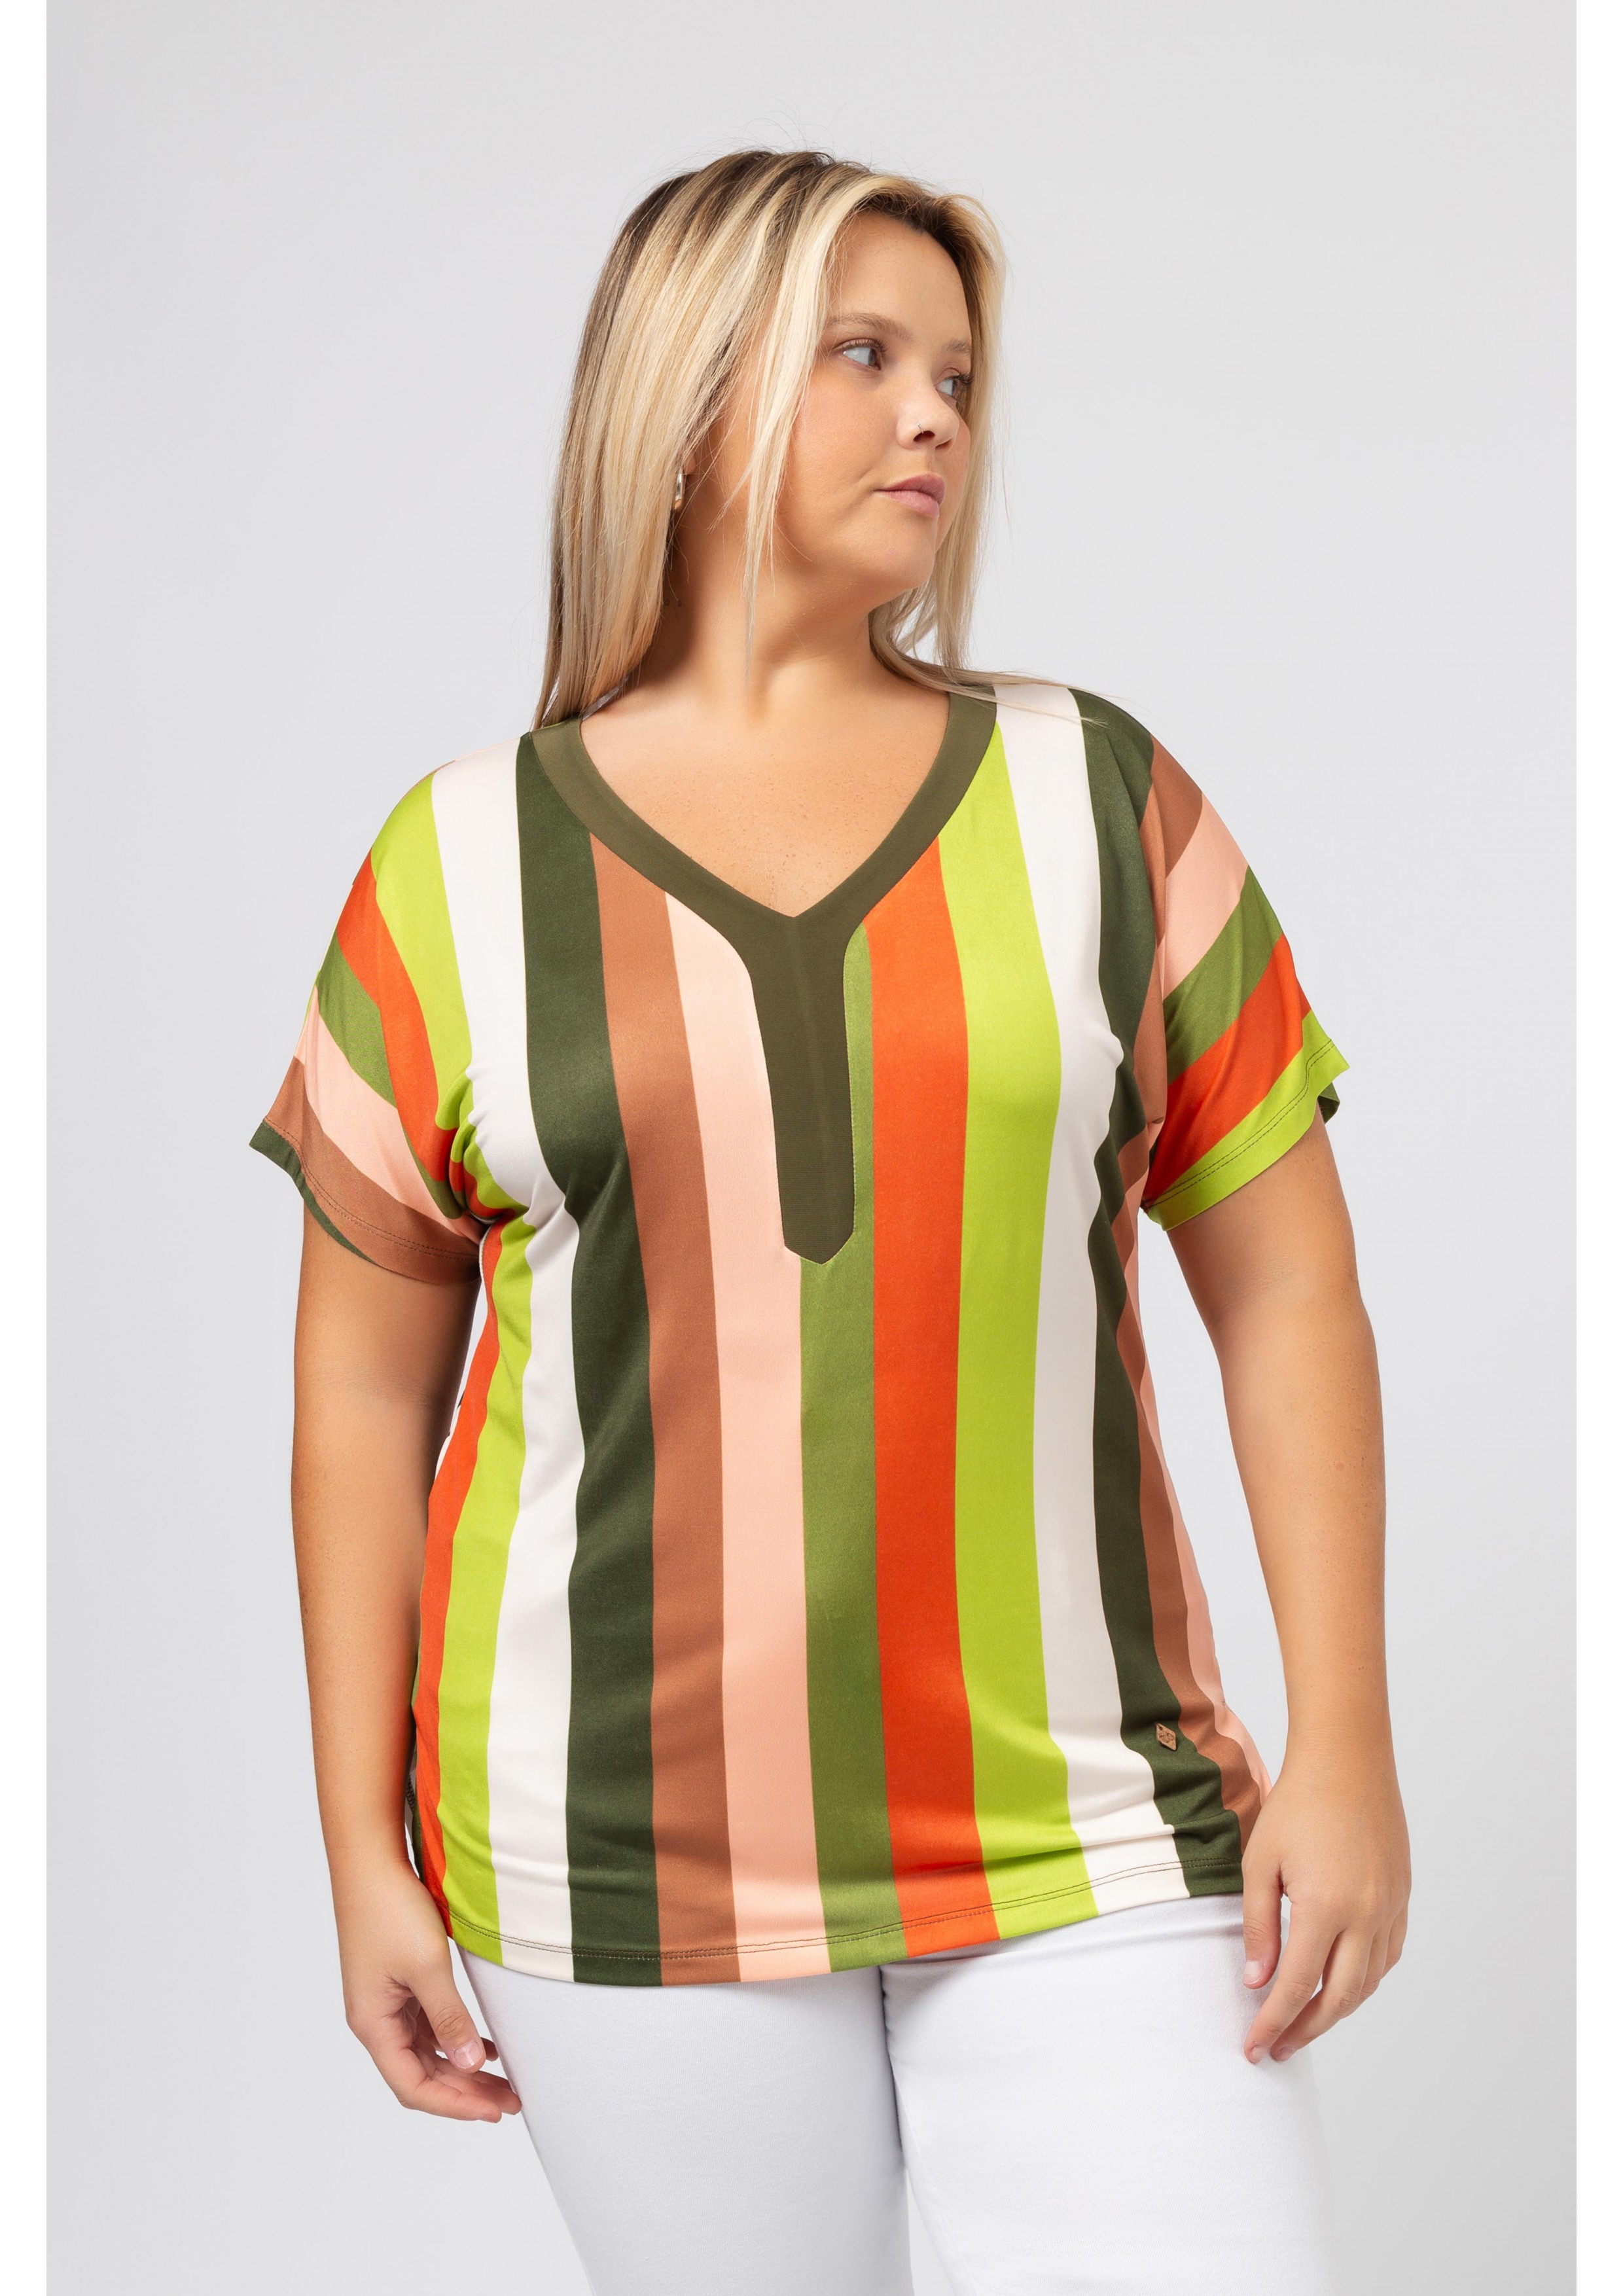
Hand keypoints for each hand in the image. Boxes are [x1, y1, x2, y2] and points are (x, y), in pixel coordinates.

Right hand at [333, 1854, 521, 2122]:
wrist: (369, 1862)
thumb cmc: (391, 1910)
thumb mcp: (427, 1966)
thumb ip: (450, 2017)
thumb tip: (472, 2064)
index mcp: (374, 2025)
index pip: (413, 2086)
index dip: (454, 2105)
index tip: (492, 2112)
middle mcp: (376, 2020)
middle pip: (422, 2073)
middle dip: (466, 2092)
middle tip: (512, 2101)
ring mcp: (386, 2002)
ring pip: (427, 2052)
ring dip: (464, 2068)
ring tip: (505, 2082)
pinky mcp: (397, 1983)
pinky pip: (428, 2026)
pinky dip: (456, 2038)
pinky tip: (485, 2045)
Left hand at [1239, 1743, 1409, 2063]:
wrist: (1347, 1761)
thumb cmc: (1296, 1805)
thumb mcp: (1260, 1862)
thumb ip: (1259, 1926)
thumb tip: (1256, 1983)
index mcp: (1326, 1907)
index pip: (1297, 1986)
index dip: (1273, 2022)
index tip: (1254, 2047)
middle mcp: (1366, 1915)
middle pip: (1340, 1999)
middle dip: (1306, 2030)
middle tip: (1279, 2047)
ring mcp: (1390, 1908)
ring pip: (1368, 1983)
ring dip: (1337, 2010)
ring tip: (1304, 2020)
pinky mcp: (1402, 1897)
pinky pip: (1387, 1956)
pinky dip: (1364, 1980)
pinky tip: (1341, 1983)